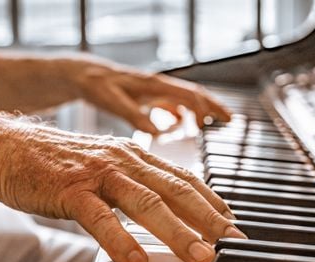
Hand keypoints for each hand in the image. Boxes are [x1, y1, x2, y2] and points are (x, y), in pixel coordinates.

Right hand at [0, 124, 245, 261]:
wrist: (8, 147)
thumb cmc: (60, 163)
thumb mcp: (106, 167)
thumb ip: (136, 186)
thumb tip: (165, 213)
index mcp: (135, 156)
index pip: (183, 179)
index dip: (212, 202)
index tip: (232, 224)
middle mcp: (123, 160)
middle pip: (175, 190)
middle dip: (209, 218)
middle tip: (232, 242)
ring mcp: (97, 174)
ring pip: (145, 202)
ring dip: (176, 231)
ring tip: (199, 255)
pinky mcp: (69, 190)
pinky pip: (99, 217)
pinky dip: (119, 239)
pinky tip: (134, 259)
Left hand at [68, 58, 230, 133]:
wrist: (84, 74)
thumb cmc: (97, 85)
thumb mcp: (114, 102)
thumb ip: (134, 116)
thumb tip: (157, 133)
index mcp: (154, 85)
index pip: (188, 95)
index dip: (205, 108)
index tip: (217, 122)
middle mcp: (158, 85)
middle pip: (193, 94)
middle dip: (213, 106)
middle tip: (230, 120)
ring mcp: (154, 90)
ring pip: (184, 98)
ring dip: (200, 109)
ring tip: (213, 122)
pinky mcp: (147, 95)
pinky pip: (171, 103)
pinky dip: (181, 113)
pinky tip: (181, 125)